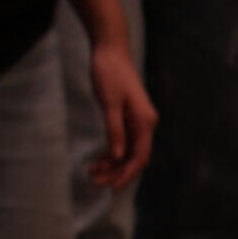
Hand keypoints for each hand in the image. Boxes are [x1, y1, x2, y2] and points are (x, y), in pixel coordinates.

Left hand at [84, 38, 157, 189]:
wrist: (110, 50)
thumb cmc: (110, 73)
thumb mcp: (110, 103)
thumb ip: (115, 129)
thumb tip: (117, 156)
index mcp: (145, 121)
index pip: (139, 157)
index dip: (126, 174)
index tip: (112, 187)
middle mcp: (145, 124)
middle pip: (134, 157)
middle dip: (116, 172)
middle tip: (95, 182)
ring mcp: (137, 121)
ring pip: (127, 151)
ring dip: (112, 164)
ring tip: (92, 173)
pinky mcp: (127, 117)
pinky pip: (122, 141)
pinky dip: (111, 152)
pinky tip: (98, 161)